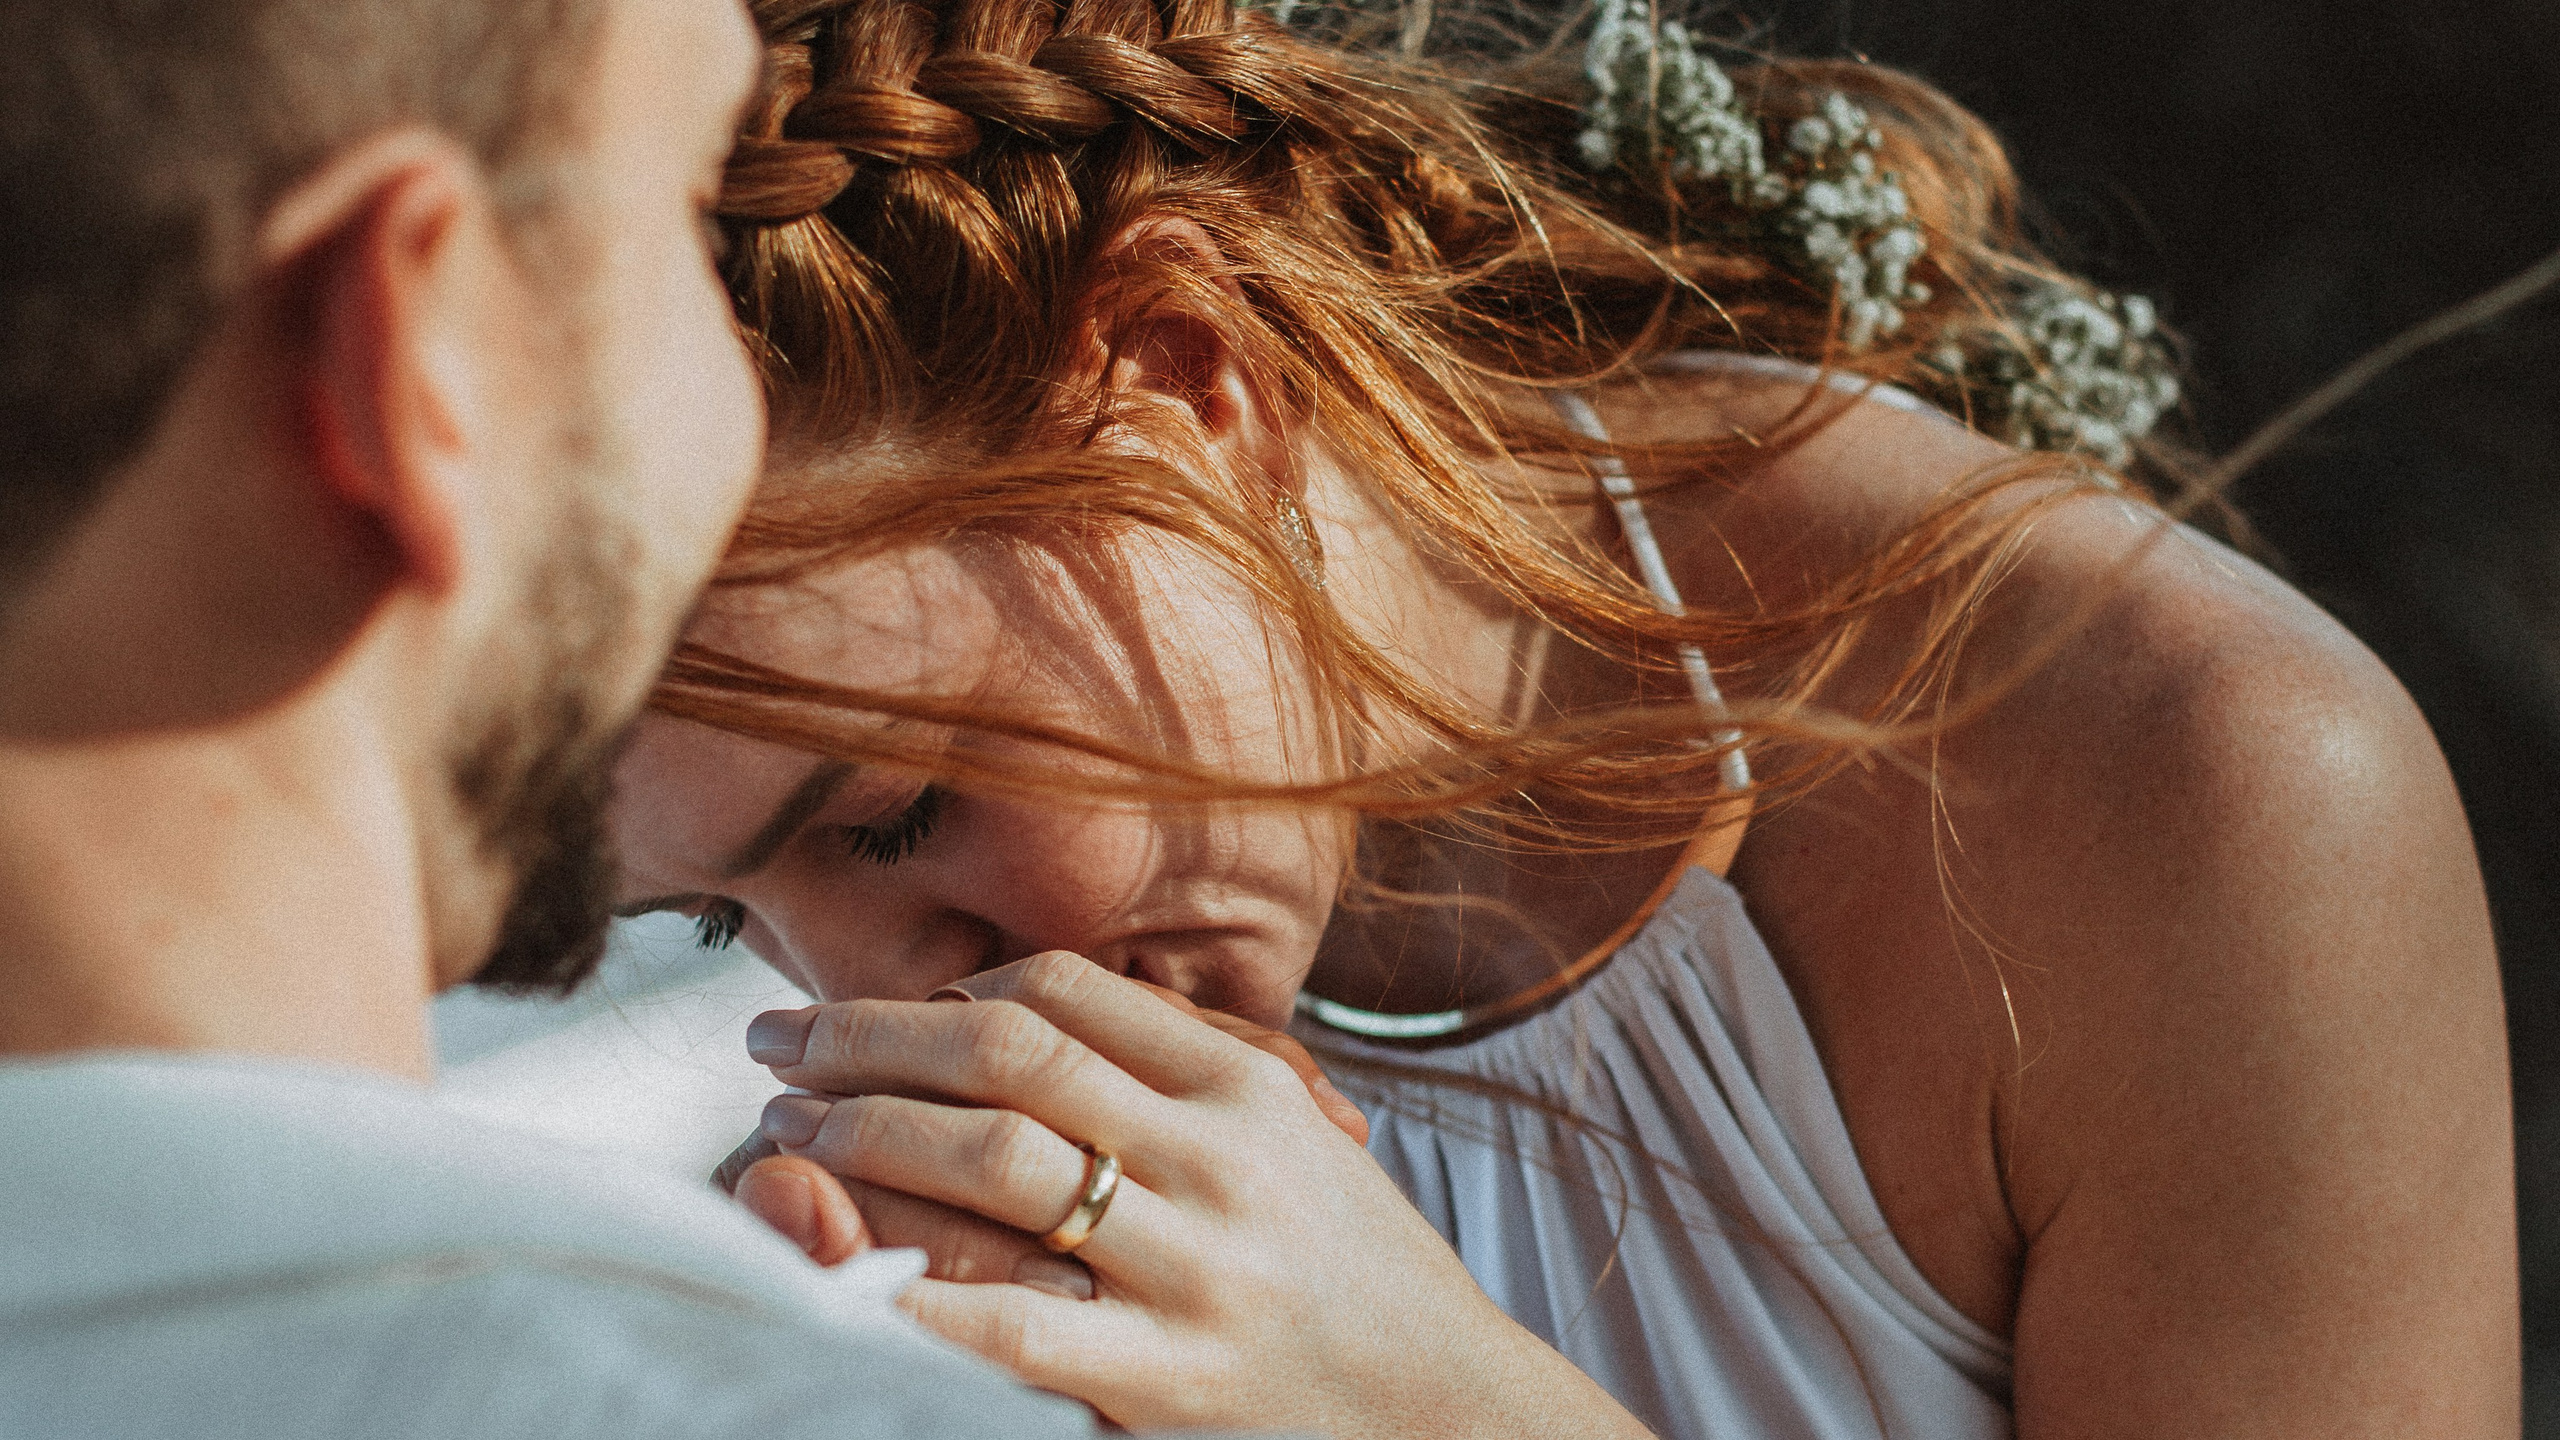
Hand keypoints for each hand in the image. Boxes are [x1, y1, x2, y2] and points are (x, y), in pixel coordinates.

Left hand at [735, 952, 1652, 1438]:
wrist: (1455, 1416)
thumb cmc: (1360, 1279)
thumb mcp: (1298, 1145)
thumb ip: (1184, 1079)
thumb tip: (1026, 1014)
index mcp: (1247, 1088)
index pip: (1068, 990)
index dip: (948, 988)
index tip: (882, 1008)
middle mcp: (1217, 1159)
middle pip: (1004, 1055)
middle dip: (864, 1037)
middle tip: (776, 1045)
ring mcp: (1193, 1271)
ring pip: (988, 1164)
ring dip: (861, 1137)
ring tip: (789, 1136)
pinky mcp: (1168, 1382)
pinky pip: (1006, 1324)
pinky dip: (909, 1294)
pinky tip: (839, 1274)